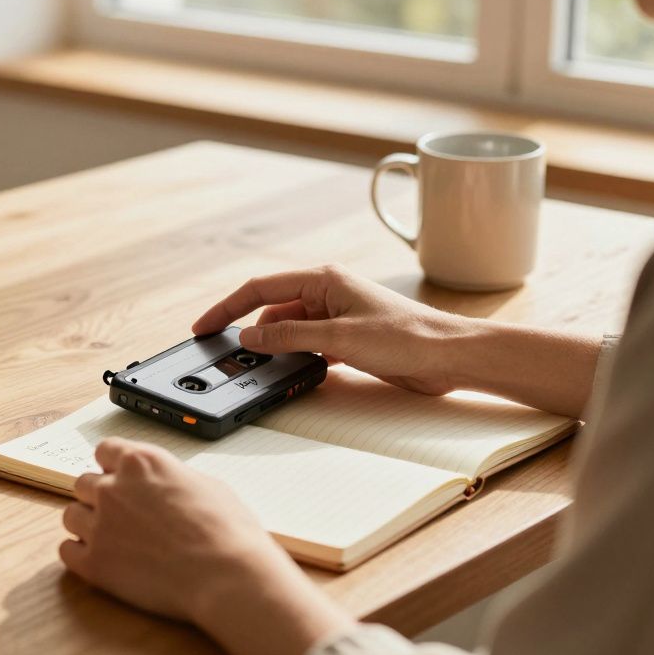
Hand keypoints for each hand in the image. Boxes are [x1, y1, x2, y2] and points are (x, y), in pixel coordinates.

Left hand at [59, 437, 291, 621]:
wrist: (227, 576)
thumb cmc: (227, 531)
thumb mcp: (204, 484)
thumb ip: (170, 478)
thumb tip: (163, 484)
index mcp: (141, 462)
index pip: (104, 450)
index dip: (112, 467)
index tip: (120, 479)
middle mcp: (113, 488)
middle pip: (84, 483)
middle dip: (100, 497)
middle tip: (122, 516)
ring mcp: (100, 525)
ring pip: (71, 515)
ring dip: (87, 524)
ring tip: (114, 540)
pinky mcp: (95, 563)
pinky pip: (66, 551)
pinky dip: (81, 555)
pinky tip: (103, 560)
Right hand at [193, 264, 473, 394]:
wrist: (450, 356)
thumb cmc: (407, 337)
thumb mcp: (339, 338)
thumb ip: (289, 338)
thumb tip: (249, 338)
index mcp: (323, 280)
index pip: (259, 289)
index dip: (227, 308)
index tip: (203, 327)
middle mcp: (327, 293)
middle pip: (271, 311)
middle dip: (249, 334)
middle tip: (226, 357)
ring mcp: (337, 316)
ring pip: (289, 331)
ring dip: (275, 350)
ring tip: (258, 370)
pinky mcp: (348, 339)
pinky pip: (308, 346)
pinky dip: (295, 359)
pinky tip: (289, 374)